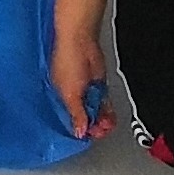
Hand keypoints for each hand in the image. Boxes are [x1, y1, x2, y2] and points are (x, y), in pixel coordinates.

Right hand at [50, 23, 107, 137]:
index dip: (84, 129)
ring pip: (96, 110)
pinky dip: (107, 109)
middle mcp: (74, 95)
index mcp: (63, 98)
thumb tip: (78, 131)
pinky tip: (110, 115)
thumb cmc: (67, 60)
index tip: (92, 134)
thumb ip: (76, 114)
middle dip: (95, 125)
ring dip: (103, 118)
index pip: (74, 120)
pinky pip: (103, 100)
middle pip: (86, 116)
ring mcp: (87, 89)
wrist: (81, 41)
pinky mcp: (97, 83)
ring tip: (108, 123)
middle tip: (102, 129)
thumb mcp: (70, 94)